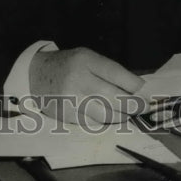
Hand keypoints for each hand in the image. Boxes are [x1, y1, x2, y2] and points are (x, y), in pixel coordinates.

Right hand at [28, 46, 145, 124]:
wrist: (34, 74)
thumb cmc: (68, 65)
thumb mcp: (87, 58)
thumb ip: (109, 71)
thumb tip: (137, 88)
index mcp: (86, 60)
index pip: (117, 74)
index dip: (135, 86)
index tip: (146, 94)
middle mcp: (78, 79)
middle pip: (114, 97)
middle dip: (133, 105)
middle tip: (143, 108)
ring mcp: (71, 99)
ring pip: (105, 114)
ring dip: (121, 116)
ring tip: (127, 113)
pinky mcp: (66, 115)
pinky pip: (92, 123)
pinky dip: (104, 122)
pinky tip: (110, 118)